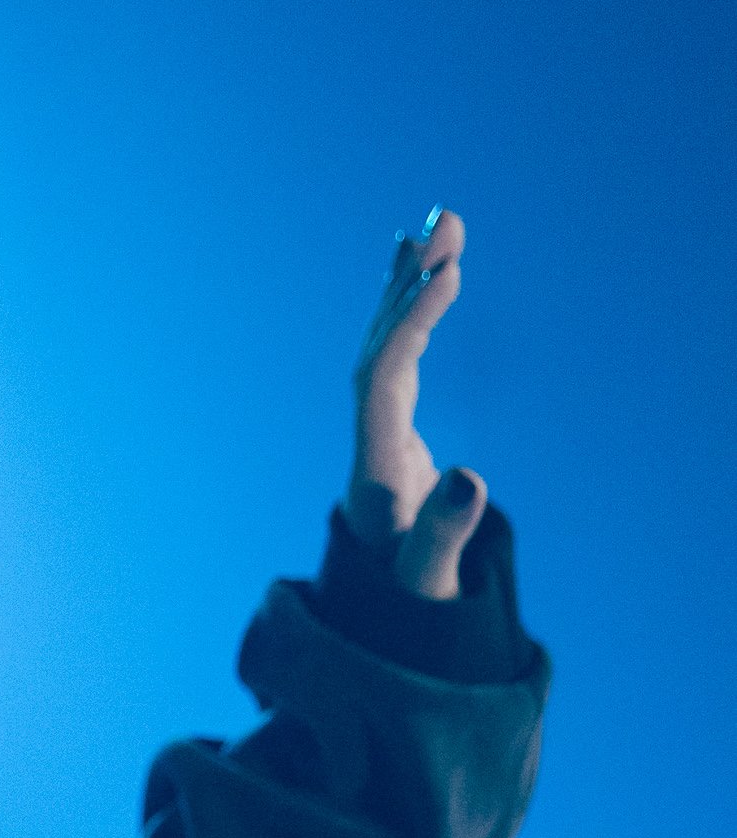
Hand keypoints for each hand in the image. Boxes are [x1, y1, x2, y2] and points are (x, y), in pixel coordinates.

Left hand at [346, 206, 488, 597]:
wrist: (383, 617)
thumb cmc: (407, 603)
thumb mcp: (427, 578)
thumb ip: (443, 534)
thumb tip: (468, 480)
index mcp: (373, 469)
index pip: (383, 379)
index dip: (410, 326)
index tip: (448, 275)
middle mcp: (369, 440)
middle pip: (379, 348)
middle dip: (410, 285)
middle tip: (445, 220)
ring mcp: (380, 433)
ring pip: (387, 344)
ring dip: (413, 286)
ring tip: (443, 223)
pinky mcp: (395, 431)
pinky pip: (400, 358)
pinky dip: (414, 314)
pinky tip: (427, 270)